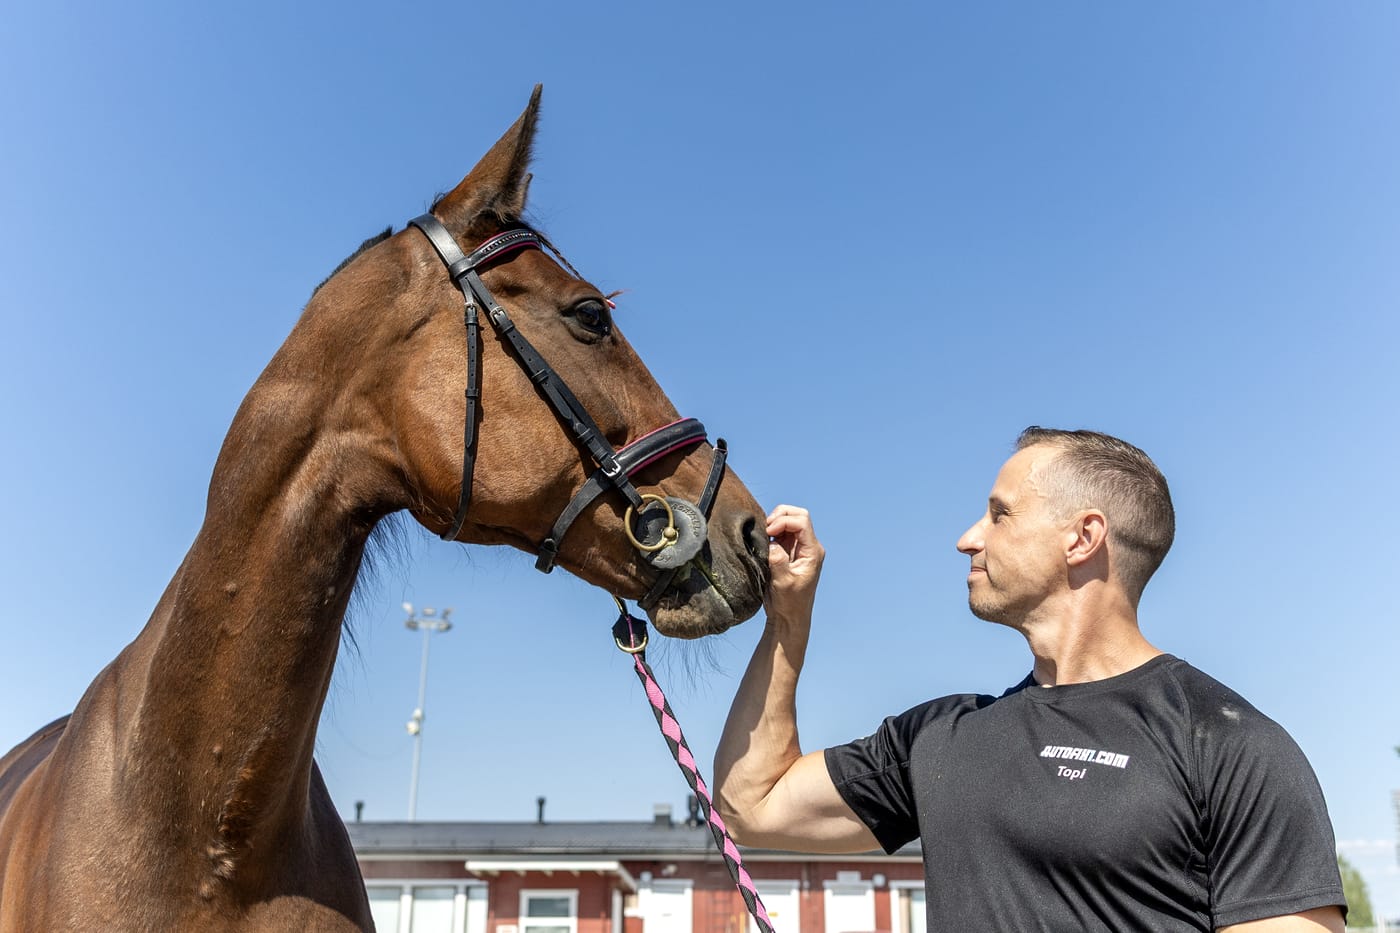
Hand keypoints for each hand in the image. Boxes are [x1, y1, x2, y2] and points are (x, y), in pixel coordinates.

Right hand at [764, 505, 824, 628]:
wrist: (789, 616)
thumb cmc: (789, 602)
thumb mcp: (783, 582)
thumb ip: (777, 560)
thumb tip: (771, 543)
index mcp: (812, 551)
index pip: (801, 521)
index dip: (783, 521)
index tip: (768, 533)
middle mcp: (808, 546)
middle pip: (797, 515)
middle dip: (779, 516)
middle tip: (765, 529)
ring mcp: (798, 548)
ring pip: (788, 521)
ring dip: (774, 523)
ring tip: (763, 536)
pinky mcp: (788, 551)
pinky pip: (780, 532)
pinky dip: (770, 531)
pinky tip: (763, 542)